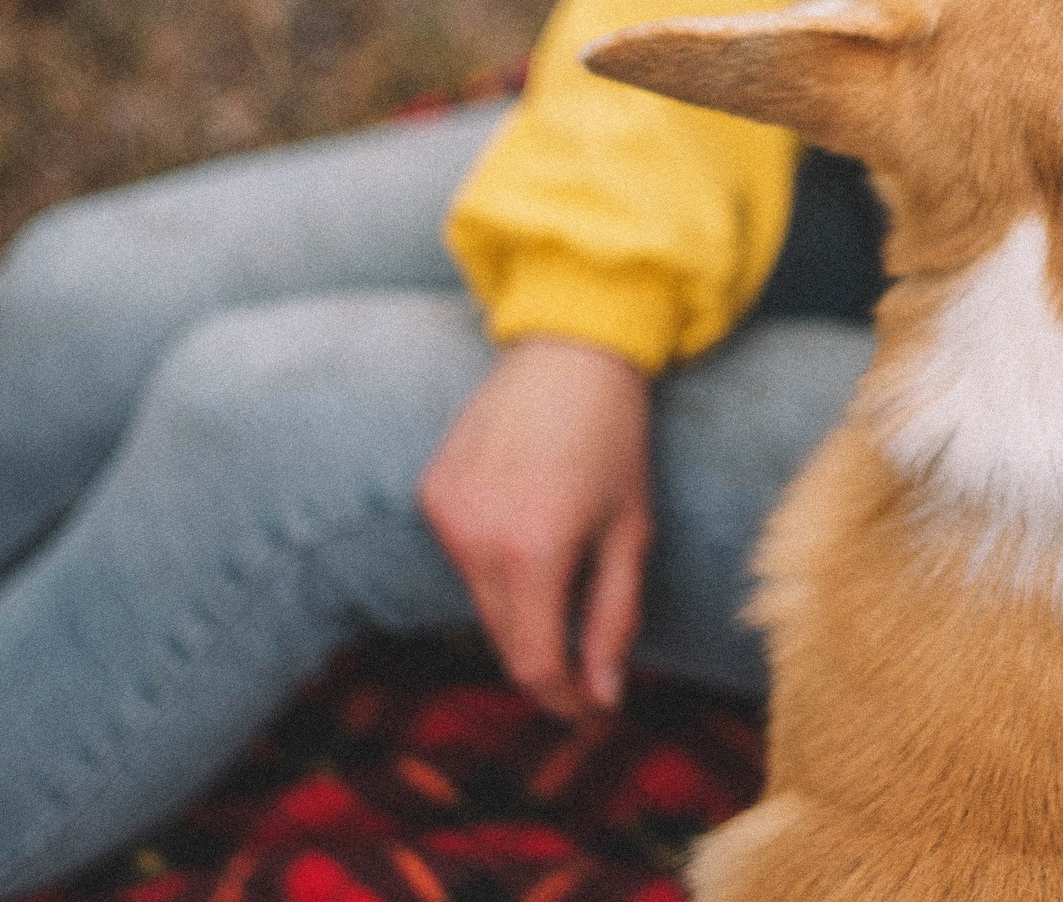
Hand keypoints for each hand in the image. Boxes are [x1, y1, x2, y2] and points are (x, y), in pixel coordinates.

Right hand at [419, 336, 653, 718]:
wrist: (571, 350)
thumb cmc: (616, 439)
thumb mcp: (631, 533)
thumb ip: (614, 620)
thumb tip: (605, 696)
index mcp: (533, 552)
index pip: (533, 663)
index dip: (562, 699)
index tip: (591, 711)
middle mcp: (476, 538)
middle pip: (503, 638)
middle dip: (545, 663)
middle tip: (587, 671)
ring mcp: (445, 514)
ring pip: (479, 599)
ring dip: (520, 606)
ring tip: (565, 563)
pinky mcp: (431, 492)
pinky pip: (461, 555)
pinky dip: (493, 561)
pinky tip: (527, 521)